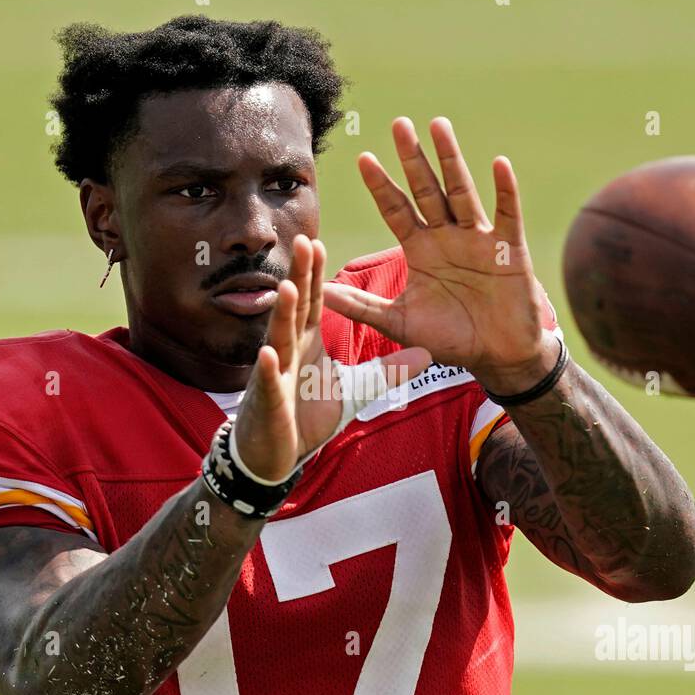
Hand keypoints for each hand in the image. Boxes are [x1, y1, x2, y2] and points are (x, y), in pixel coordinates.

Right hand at [233, 234, 430, 480]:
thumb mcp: (357, 390)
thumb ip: (388, 370)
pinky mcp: (270, 403)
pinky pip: (270, 385)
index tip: (319, 241)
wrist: (277, 454)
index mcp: (307, 342)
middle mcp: (289, 351)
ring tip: (288, 288)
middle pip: (296, 308)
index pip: (314, 301)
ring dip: (283, 314)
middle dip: (299, 276)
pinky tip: (269, 355)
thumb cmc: (307, 416)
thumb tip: (426, 354)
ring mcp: (276, 375)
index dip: (316, 272)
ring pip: (279, 339)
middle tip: (304, 241)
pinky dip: (269, 371)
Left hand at [322, 117, 557, 394]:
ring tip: (438, 126)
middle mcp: (448, 236)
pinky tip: (499, 164)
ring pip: (462, 192)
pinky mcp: (509, 248)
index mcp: (421, 249)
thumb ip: (362, 307)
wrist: (497, 355)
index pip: (396, 210)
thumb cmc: (450, 338)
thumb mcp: (399, 323)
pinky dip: (505, 190)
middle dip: (412, 158)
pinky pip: (507, 214)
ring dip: (451, 159)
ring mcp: (479, 238)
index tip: (363, 158)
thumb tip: (320, 293)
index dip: (381, 185)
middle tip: (398, 124)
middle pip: (426, 190)